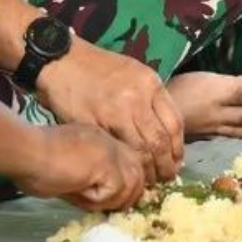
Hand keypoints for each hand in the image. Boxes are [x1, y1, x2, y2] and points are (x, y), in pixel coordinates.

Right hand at [13, 124, 144, 211]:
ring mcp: (110, 152)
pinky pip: (114, 192)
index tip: (115, 201)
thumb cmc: (33, 161)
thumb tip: (100, 200)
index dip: (125, 184)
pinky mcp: (107, 165)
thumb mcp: (67, 168)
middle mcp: (109, 142)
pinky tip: (79, 194)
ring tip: (85, 201)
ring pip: (131, 185)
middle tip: (109, 209)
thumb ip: (87, 179)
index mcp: (99, 140)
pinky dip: (97, 200)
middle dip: (128, 196)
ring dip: (110, 201)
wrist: (26, 152)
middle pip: (138, 172)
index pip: (127, 162)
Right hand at [37, 40, 183, 182]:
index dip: (177, 149)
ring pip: (140, 151)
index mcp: (150, 83)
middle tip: (165, 179)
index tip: (176, 162)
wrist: (63, 60)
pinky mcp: (94, 125)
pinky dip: (124, 166)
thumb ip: (150, 98)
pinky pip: (115, 151)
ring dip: (147, 171)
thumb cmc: (99, 67)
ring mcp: (115, 112)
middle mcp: (136, 98)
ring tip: (148, 181)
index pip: (174, 124)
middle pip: (159, 142)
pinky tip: (126, 173)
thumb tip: (165, 132)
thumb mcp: (133, 72)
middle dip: (165, 166)